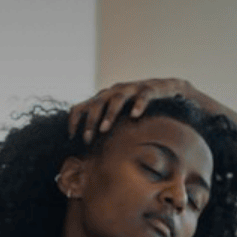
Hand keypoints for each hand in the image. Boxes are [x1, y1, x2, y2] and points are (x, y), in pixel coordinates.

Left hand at [70, 78, 204, 138]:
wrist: (165, 90)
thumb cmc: (136, 106)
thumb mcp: (117, 116)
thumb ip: (103, 126)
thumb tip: (88, 148)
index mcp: (103, 97)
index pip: (81, 106)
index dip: (74, 120)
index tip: (71, 137)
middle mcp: (114, 91)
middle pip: (96, 103)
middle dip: (90, 121)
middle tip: (87, 139)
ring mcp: (132, 88)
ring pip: (116, 98)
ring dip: (109, 114)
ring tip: (105, 129)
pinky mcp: (149, 88)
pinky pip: (143, 95)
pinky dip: (138, 104)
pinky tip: (134, 115)